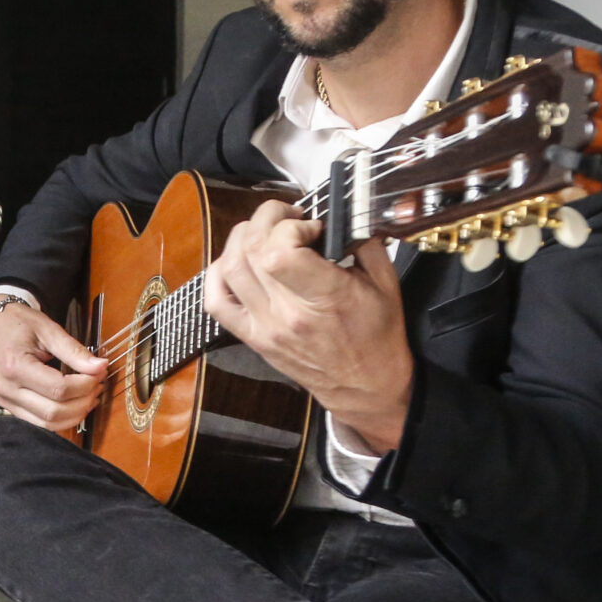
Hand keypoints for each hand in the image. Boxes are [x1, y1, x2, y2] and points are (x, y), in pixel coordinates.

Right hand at [0, 300, 106, 431]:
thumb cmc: (18, 323)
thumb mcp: (48, 329)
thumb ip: (74, 350)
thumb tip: (100, 367)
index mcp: (14, 366)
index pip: (58, 389)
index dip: (84, 385)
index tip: (98, 373)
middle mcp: (6, 388)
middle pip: (54, 411)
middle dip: (83, 401)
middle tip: (97, 385)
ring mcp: (5, 401)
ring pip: (47, 424)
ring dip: (75, 414)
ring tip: (90, 397)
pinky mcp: (8, 407)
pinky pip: (39, 423)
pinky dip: (61, 418)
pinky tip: (74, 405)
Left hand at [203, 199, 412, 452]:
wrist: (364, 386)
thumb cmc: (378, 336)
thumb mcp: (386, 283)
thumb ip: (365, 242)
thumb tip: (343, 214)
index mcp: (326, 298)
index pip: (281, 251)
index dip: (290, 226)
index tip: (311, 226)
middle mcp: (288, 313)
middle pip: (252, 251)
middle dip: (266, 219)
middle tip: (287, 217)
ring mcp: (265, 326)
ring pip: (229, 268)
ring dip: (242, 239)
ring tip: (265, 233)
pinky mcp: (253, 337)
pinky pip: (216, 302)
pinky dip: (218, 274)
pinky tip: (238, 260)